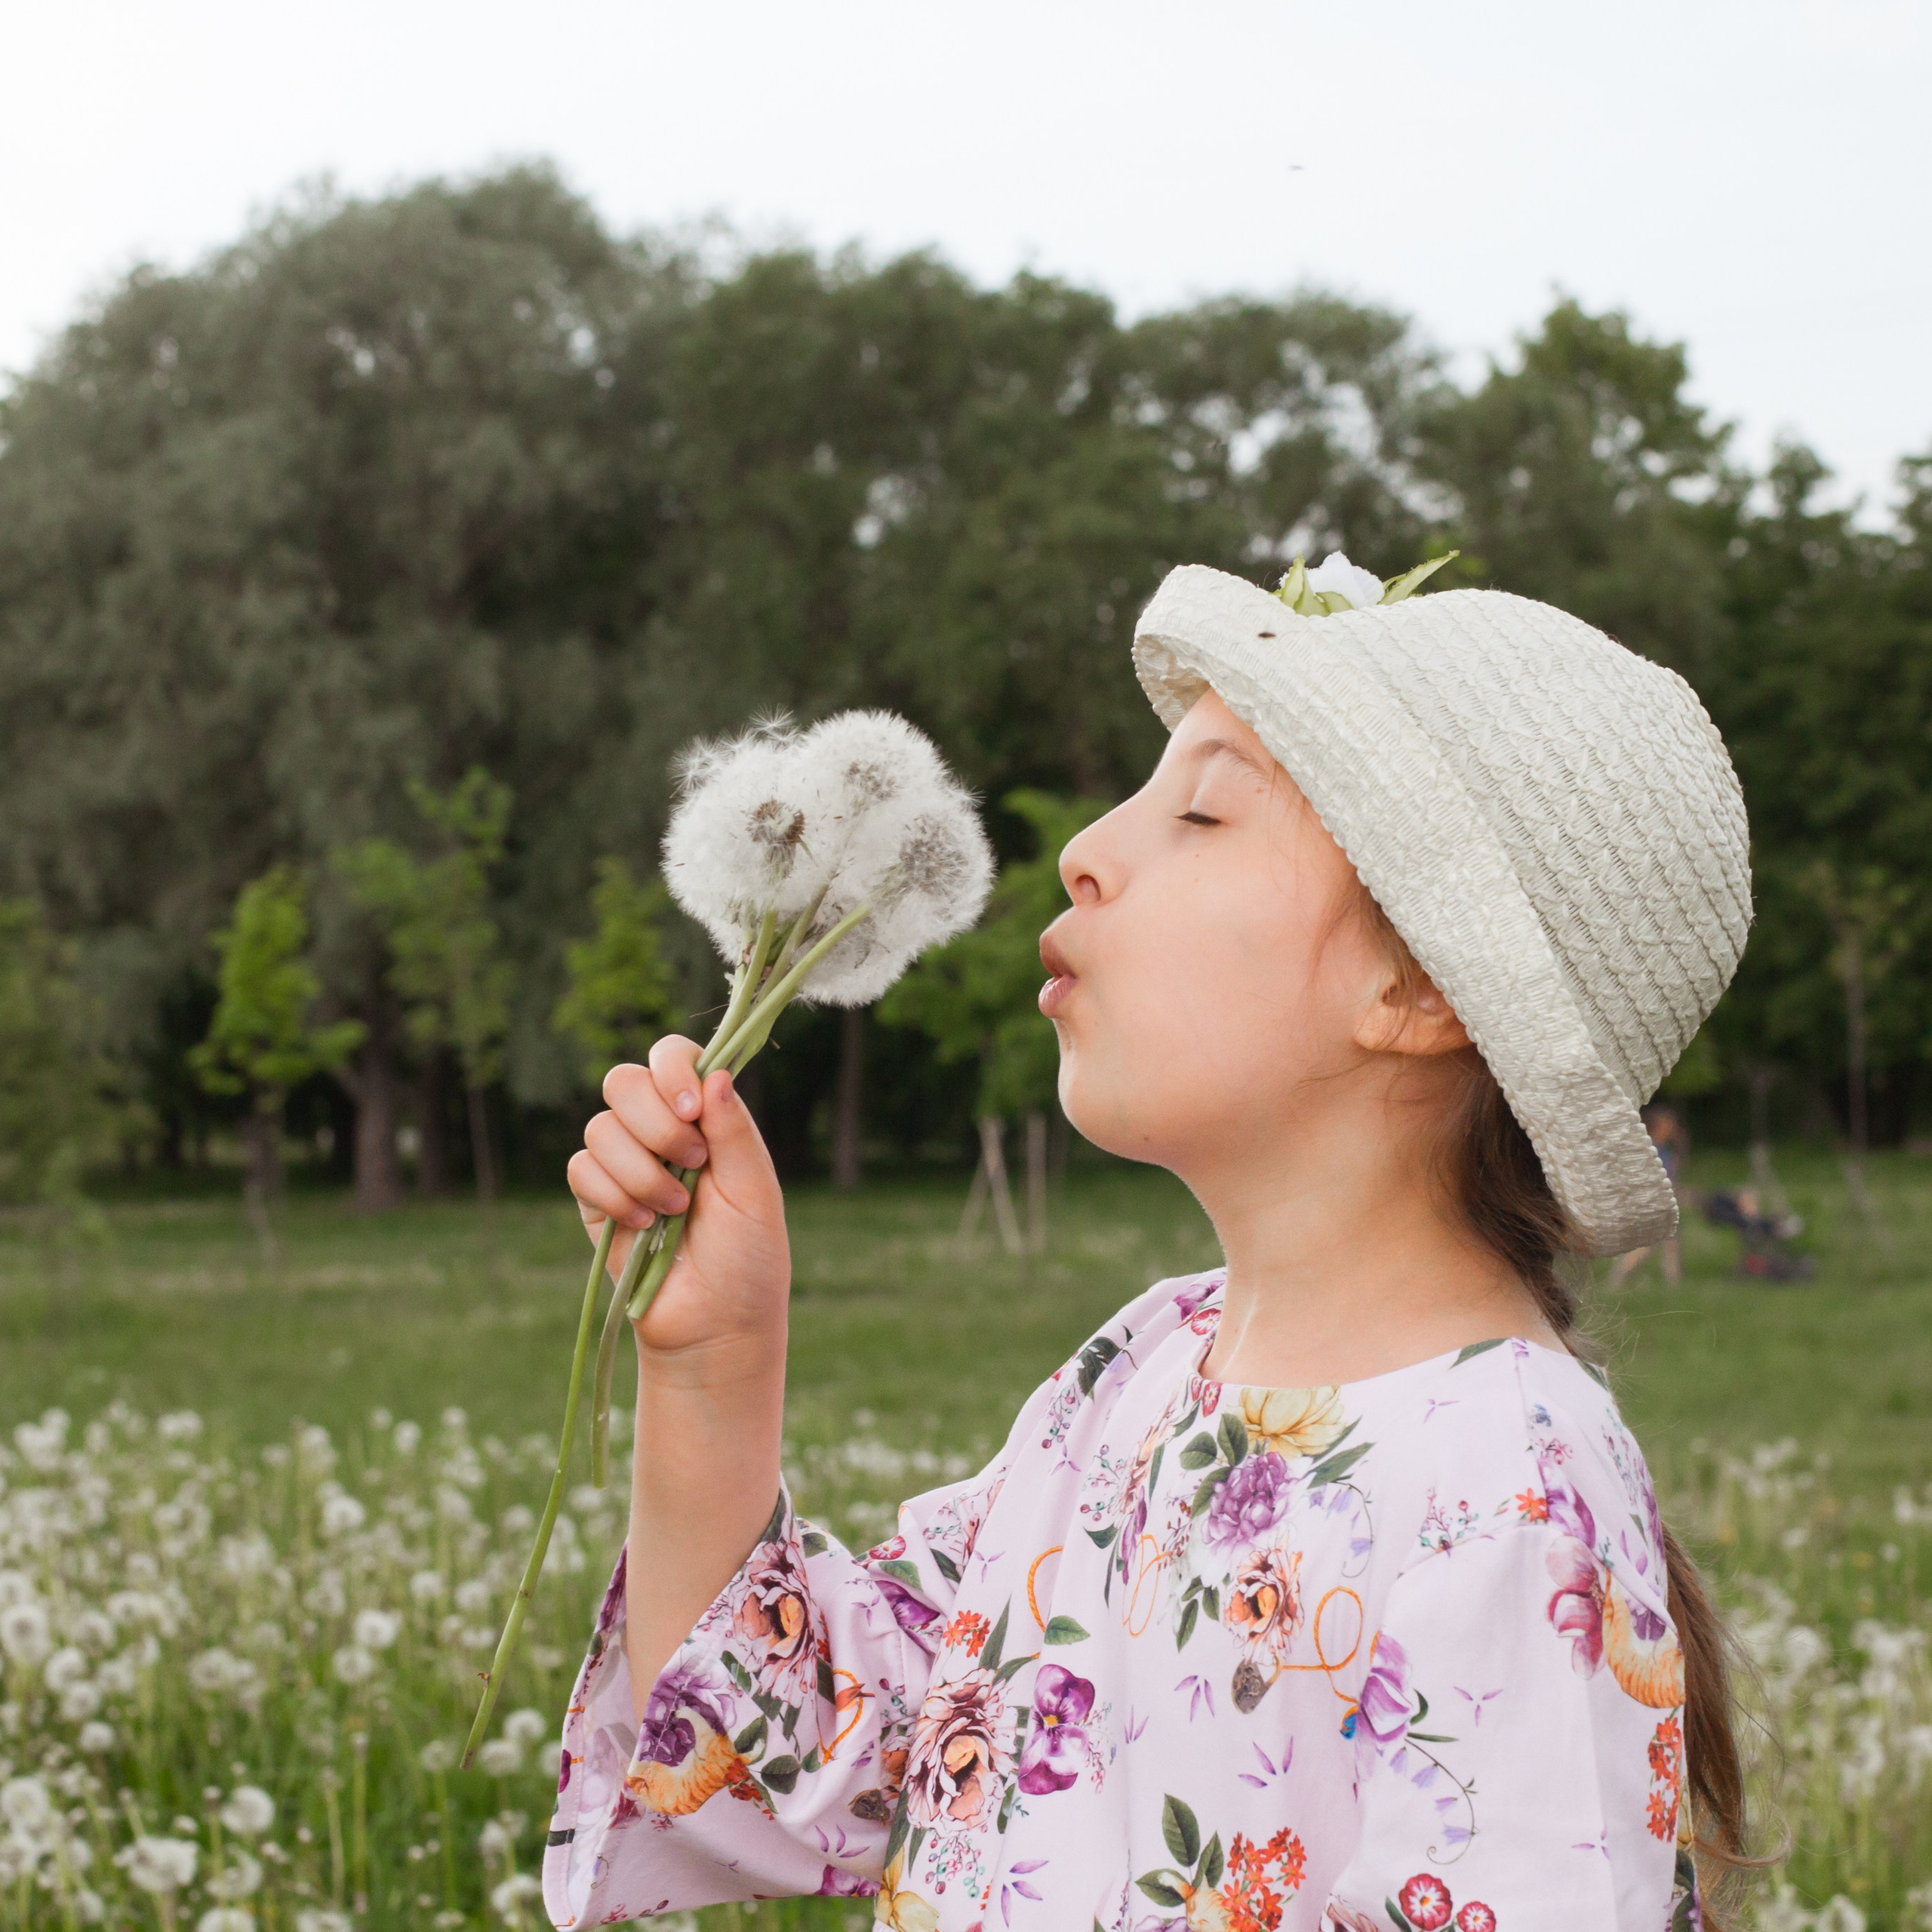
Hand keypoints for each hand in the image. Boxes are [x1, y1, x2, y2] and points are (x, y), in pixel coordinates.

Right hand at [567, 1036, 789, 1370]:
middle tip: (690, 1165)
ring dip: (640, 1172)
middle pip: (623, 1081)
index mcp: (705, 1118)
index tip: (691, 1109)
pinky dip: (612, 1196)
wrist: (715, 1325)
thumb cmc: (747, 1259)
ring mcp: (624, 1164)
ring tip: (672, 1212)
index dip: (672, 1071)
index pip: (672, 1058)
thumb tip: (716, 1073)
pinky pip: (580, 1169)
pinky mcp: (595, 1201)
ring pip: (600, 1128)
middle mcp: (661, 1132)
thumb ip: (734, 1131)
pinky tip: (641, 1227)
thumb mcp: (755, 1191)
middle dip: (654, 1123)